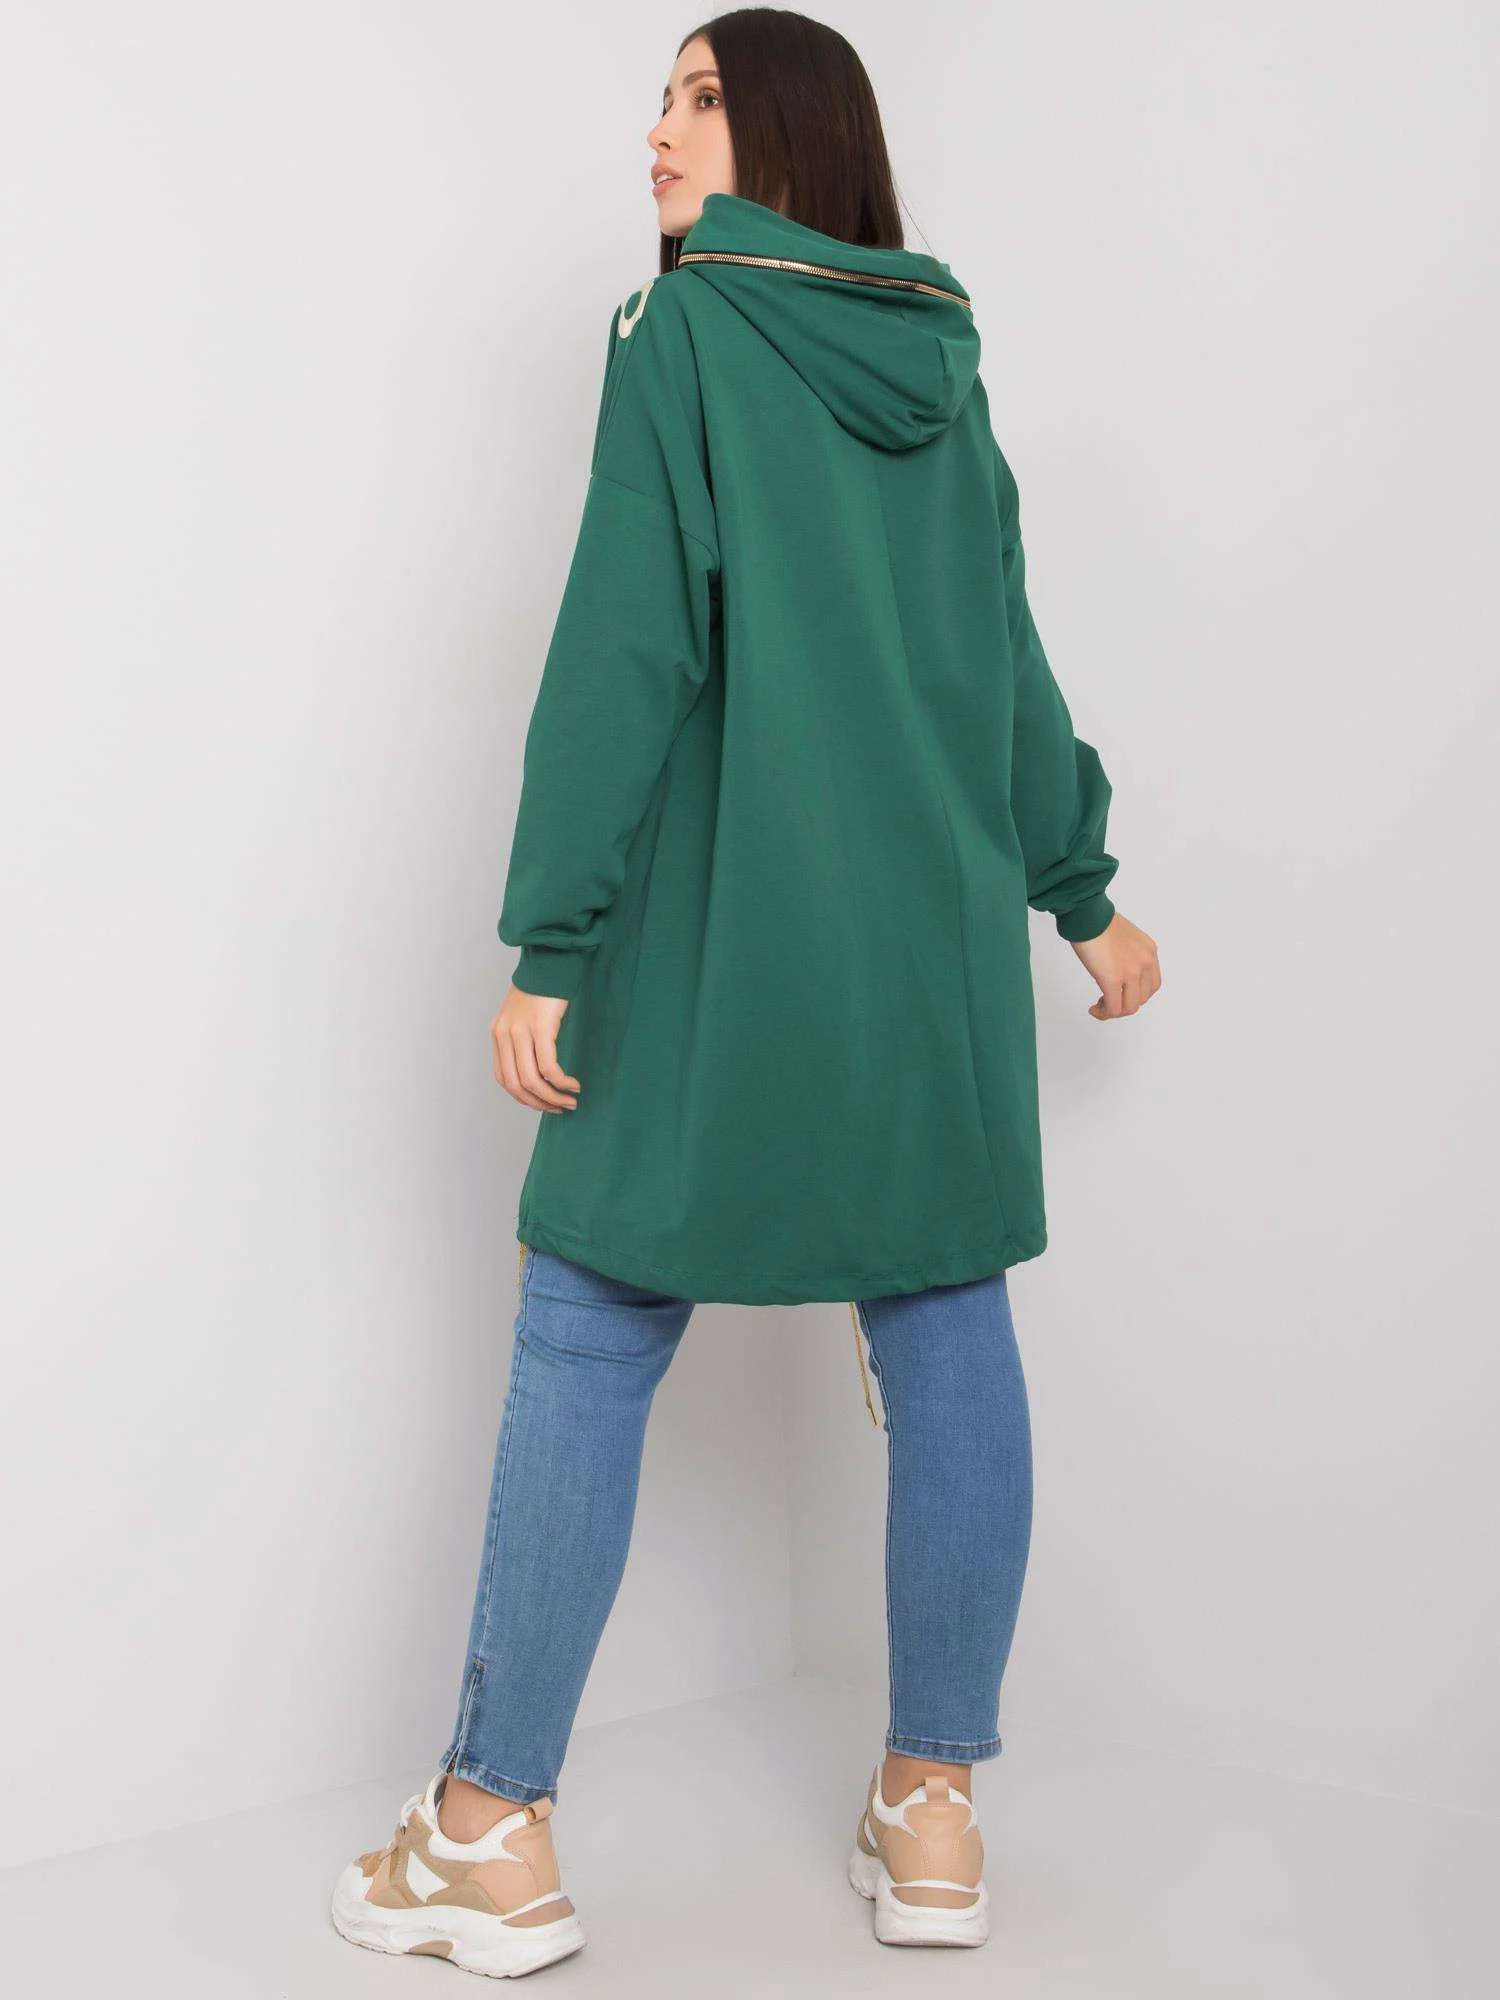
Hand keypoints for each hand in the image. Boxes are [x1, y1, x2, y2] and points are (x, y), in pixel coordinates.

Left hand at [491, 987, 580, 1111]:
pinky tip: (573, 1085)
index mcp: (498, 1033)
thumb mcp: (523, 1015)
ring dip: (552, 1097)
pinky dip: (560, 1082)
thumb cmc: (542, 988)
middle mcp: (505, 1034)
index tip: (543, 1103)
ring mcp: (520, 1031)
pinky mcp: (540, 1027)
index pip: (503, 1078)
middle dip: (539, 1102)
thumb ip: (523, 1038)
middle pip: (516, 1084)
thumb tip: (538, 1069)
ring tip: (569, 1102)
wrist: (550, 961)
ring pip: (532, 1079)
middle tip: (559, 1109)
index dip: (523, 1097)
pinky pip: (548, 1066)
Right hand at [1069, 912, 1160, 1020]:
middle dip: (1125, 1003)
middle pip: (1142, 998)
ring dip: (1115, 1011)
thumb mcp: (1124, 938)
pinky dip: (1104, 1013)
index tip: (1120, 991)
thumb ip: (1127, 954)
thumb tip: (1116, 968)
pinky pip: (1114, 1008)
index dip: (1136, 993)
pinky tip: (1094, 1009)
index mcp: (1149, 952)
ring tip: (1100, 1006)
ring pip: (1130, 1007)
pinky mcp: (1113, 979)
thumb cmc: (1097, 921)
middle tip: (1107, 999)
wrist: (1087, 915)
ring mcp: (1131, 973)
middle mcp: (1145, 963)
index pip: (1151, 984)